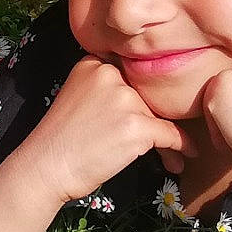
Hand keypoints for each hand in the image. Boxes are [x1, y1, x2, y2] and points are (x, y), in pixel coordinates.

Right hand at [5, 57, 191, 207]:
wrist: (45, 167)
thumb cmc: (60, 142)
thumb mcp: (78, 99)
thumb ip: (106, 91)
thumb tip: (146, 103)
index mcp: (93, 64)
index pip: (131, 76)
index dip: (144, 97)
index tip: (152, 114)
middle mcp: (110, 74)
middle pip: (148, 95)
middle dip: (157, 119)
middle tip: (162, 141)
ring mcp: (124, 98)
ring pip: (161, 116)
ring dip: (168, 138)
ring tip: (171, 157)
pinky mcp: (136, 125)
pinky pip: (171, 134)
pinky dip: (182, 147)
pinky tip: (186, 157)